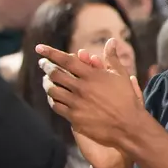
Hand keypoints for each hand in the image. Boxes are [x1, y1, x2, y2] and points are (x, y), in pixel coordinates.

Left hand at [36, 37, 143, 167]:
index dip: (51, 53)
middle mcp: (82, 88)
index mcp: (92, 76)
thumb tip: (111, 40)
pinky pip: (56, 106)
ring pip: (53, 90)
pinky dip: (52, 99)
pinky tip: (53, 96)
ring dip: (47, 83)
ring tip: (46, 80)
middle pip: (55, 74)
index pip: (66, 60)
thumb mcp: (121, 76)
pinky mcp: (74, 117)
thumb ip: (112, 58)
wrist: (128, 126)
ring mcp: (76, 103)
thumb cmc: (126, 99)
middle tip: (42, 63)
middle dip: (46, 66)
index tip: (39, 48)